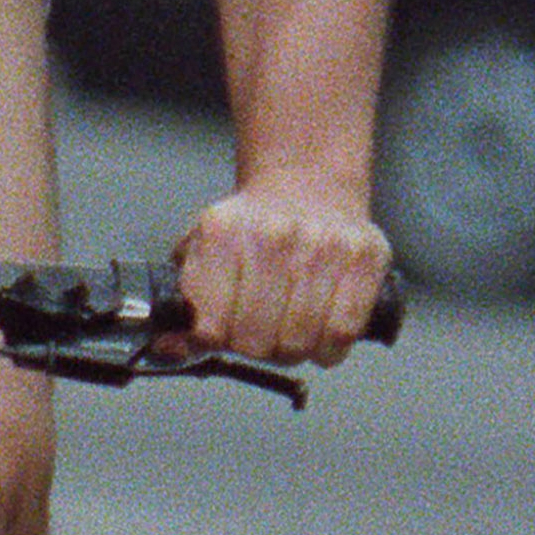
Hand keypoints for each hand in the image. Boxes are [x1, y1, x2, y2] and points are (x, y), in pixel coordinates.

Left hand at [171, 179, 389, 366]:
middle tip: (257, 334)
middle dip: (253, 348)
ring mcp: (324, 247)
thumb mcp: (204, 251)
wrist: (307, 184)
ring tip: (287, 331)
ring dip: (290, 350)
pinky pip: (342, 332)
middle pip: (255, 341)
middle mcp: (274, 237)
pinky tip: (319, 335)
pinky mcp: (365, 259)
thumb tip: (170, 348)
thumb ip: (185, 302)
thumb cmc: (252, 228)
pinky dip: (328, 348)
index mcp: (223, 233)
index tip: (219, 335)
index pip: (211, 326)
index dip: (214, 341)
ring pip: (299, 343)